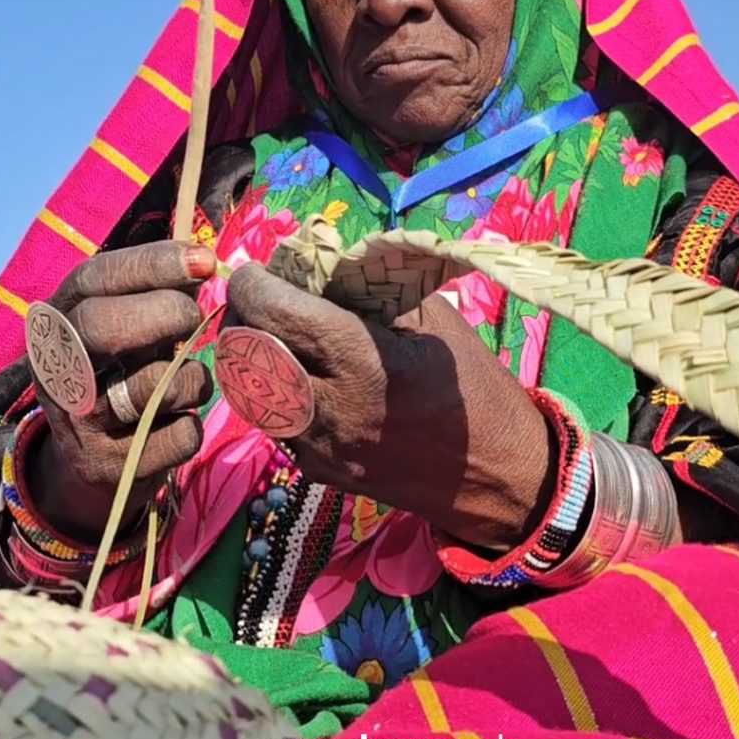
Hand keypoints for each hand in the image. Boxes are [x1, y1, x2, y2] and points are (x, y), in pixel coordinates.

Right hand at [28, 241, 215, 541]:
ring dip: (192, 377)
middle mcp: (55, 370)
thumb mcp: (127, 327)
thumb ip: (158, 292)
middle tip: (195, 317)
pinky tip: (177, 423)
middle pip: (101, 326)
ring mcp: (77, 423)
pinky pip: (179, 435)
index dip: (153, 263)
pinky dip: (193, 426)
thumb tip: (203, 261)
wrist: (95, 463)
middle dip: (164, 312)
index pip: (94, 278)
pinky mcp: (109, 466)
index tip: (205, 261)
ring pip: (152, 384)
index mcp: (56, 323)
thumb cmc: (123, 373)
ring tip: (188, 381)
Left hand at [226, 263, 556, 551]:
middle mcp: (331, 408)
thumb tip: (318, 261)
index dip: (253, 284)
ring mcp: (319, 448)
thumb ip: (373, 289)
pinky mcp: (317, 472)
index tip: (257, 269)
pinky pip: (274, 421)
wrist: (497, 476)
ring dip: (249, 355)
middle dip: (241, 314)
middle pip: (246, 351)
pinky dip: (273, 390)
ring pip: (249, 391)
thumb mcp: (435, 319)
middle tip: (256, 296)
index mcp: (364, 361)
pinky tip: (300, 375)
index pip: (277, 313)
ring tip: (272, 333)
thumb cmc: (474, 387)